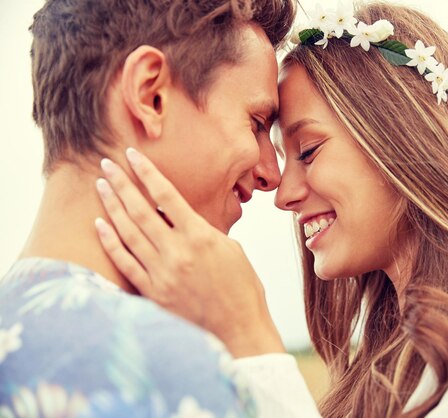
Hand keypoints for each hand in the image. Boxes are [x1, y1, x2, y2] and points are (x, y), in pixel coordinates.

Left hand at [94, 148, 283, 356]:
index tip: (133, 155)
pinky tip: (100, 226)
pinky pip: (125, 263)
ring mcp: (162, 273)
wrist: (238, 329)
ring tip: (100, 187)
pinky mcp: (153, 293)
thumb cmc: (242, 288)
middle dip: (121, 184)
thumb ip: (204, 231)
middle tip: (106, 164)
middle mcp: (177, 251)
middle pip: (141, 210)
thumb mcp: (231, 249)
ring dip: (112, 207)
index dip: (147, 173)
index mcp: (200, 236)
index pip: (167, 195)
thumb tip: (183, 218)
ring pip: (128, 233)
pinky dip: (111, 243)